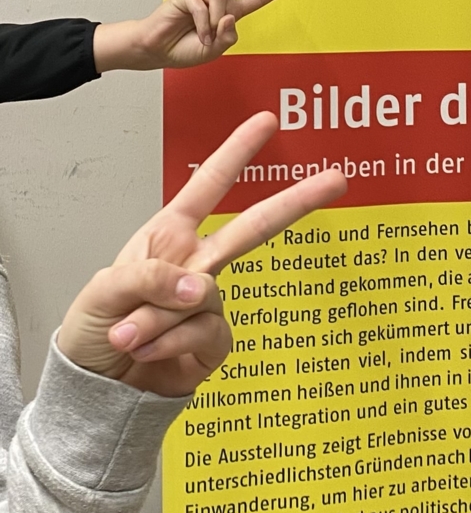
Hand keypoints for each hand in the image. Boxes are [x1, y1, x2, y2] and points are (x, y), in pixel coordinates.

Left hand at [57, 112, 345, 395]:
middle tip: (336, 179)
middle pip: (252, 229)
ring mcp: (206, 306)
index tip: (266, 123)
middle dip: (295, 203)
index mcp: (168, 238)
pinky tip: (148, 353)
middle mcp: (194, 266)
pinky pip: (205, 334)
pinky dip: (170, 344)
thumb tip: (199, 288)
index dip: (236, 153)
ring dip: (157, 320)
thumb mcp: (104, 290)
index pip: (207, 187)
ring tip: (128, 335)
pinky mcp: (213, 344)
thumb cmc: (92, 331)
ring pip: (203, 298)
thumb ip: (152, 279)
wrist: (95, 390)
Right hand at [93, 0, 293, 71]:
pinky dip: (203, 25)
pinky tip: (193, 31)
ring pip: (221, 0)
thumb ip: (229, 37)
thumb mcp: (216, 50)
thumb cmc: (184, 49)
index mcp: (228, 12)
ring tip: (203, 36)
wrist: (157, 51)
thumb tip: (229, 15)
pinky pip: (204, 7)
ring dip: (214, 24)